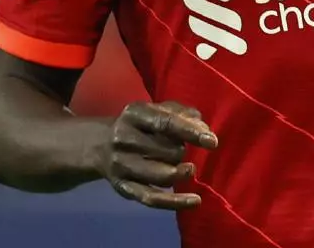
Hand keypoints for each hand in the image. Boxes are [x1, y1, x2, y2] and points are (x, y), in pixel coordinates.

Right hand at [95, 100, 217, 209]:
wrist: (101, 145)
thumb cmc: (140, 125)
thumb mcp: (157, 110)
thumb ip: (183, 114)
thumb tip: (204, 130)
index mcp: (134, 114)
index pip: (165, 123)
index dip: (190, 132)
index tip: (212, 142)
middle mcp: (123, 138)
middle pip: (168, 151)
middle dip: (181, 152)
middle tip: (178, 149)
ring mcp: (121, 165)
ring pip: (163, 176)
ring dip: (180, 172)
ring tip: (186, 168)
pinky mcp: (123, 187)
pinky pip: (152, 199)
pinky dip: (176, 202)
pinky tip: (195, 201)